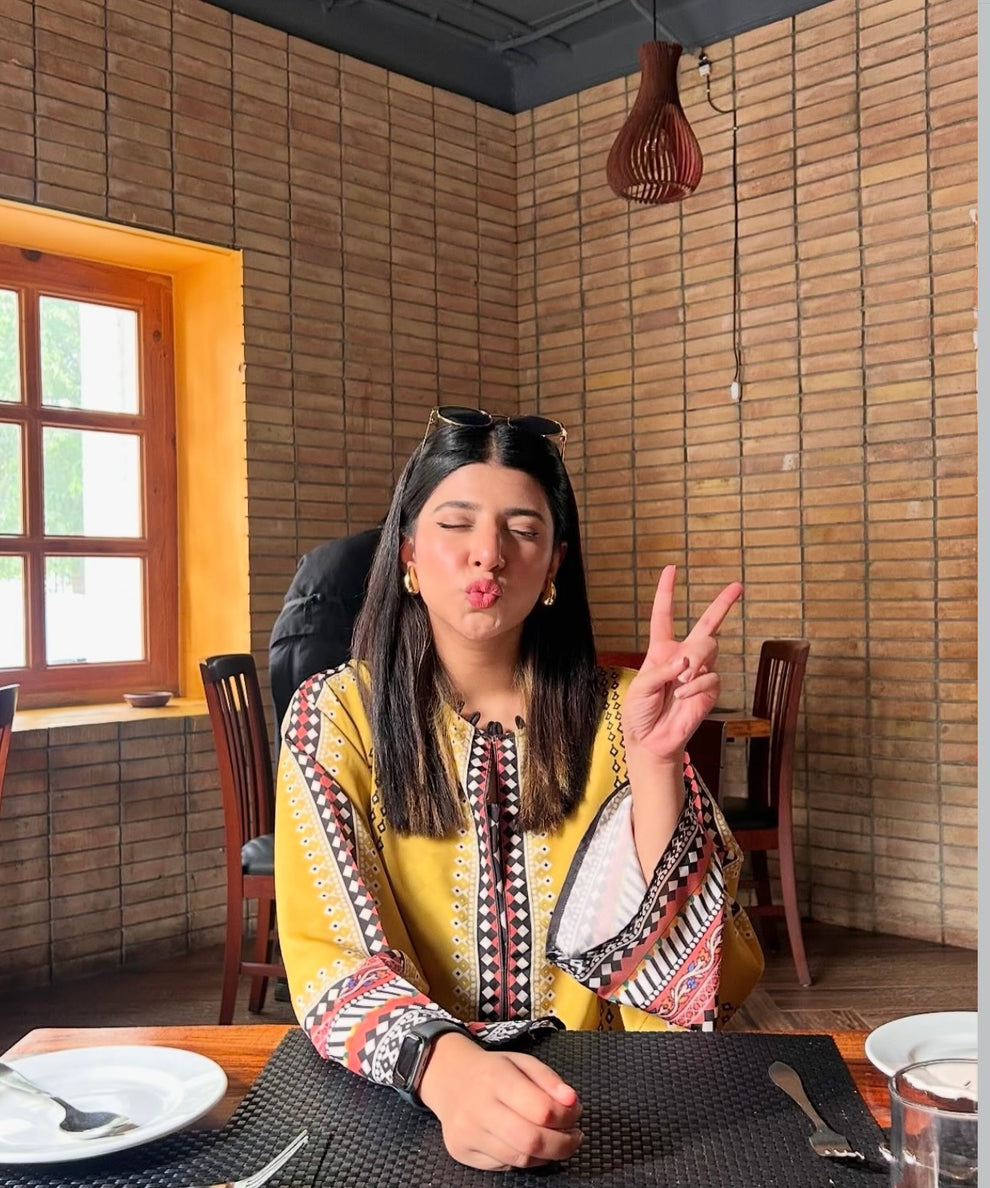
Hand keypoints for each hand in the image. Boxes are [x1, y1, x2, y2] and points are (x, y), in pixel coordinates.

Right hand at [419, 1033, 583, 1170]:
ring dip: (547, 1155)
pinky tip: (528, 1145)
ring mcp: (467, 1132)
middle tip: (574, 1137)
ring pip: (519, 1158)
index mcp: (495, 1076)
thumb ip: (550, 1080)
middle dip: (562, 1145)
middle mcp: (477, 1106)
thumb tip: (573, 1103)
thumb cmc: (493, 1070)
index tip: (576, 1114)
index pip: (541, 1109)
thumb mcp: (522, 1062)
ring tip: (556, 1141)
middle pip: (531, 1141)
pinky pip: (503, 1165)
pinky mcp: (461, 1151)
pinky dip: (524, 1159)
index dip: (566, 1117)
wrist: (449, 1078)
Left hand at [622, 566, 742, 766]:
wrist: (651, 742)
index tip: (671, 569)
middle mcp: (683, 656)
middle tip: (738, 586)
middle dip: (723, 604)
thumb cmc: (639, 713)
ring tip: (679, 683)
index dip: (667, 592)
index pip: (664, 616)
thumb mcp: (640, 686)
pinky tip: (684, 697)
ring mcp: (699, 672)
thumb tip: (687, 659)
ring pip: (709, 648)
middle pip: (707, 624)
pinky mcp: (709, 690)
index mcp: (661, 650)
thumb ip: (661, 669)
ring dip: (695, 663)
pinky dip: (696, 686)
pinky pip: (711, 676)